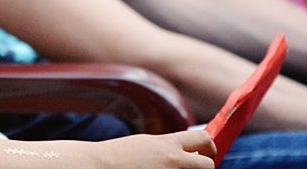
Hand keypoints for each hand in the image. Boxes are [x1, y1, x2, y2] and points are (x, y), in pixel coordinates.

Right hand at [95, 130, 215, 168]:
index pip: (203, 139)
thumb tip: (188, 152)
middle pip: (208, 165)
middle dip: (204, 167)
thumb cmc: (119, 156)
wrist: (98, 166)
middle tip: (194, 168)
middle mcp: (173, 160)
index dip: (208, 147)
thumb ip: (168, 146)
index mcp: (167, 144)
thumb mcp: (146, 143)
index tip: (205, 153)